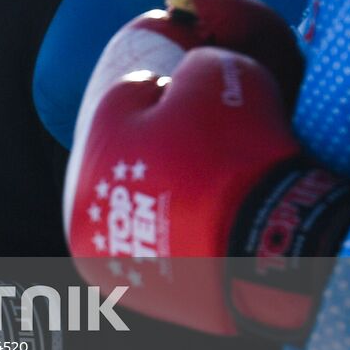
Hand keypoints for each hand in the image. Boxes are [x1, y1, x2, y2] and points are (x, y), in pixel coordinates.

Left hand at [67, 46, 349, 338]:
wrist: (267, 244)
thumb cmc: (236, 155)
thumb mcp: (222, 76)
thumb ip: (194, 64)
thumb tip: (185, 73)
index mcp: (93, 140)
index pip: (132, 97)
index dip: (171, 94)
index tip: (201, 108)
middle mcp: (82, 199)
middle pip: (128, 154)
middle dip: (160, 147)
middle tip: (206, 154)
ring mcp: (102, 249)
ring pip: (136, 203)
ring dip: (161, 195)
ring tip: (208, 196)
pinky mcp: (133, 286)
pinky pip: (153, 248)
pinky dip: (174, 239)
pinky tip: (205, 231)